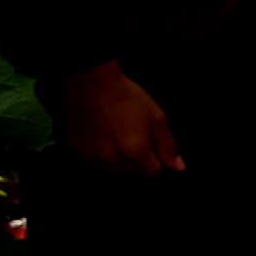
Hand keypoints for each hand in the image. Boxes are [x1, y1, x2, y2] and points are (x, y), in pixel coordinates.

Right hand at [56, 62, 183, 175]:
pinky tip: (103, 135)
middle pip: (133, 172)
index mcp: (135, 150)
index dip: (156, 159)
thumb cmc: (126, 97)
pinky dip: (100, 154)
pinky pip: (94, 161)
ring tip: (118, 134)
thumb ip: (168, 145)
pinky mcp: (76, 151)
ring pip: (113, 169)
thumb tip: (178, 166)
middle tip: (133, 135)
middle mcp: (112, 158)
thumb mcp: (156, 118)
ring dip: (118, 158)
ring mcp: (91, 156)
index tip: (152, 146)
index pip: (152, 171)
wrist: (93, 83)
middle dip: (138, 159)